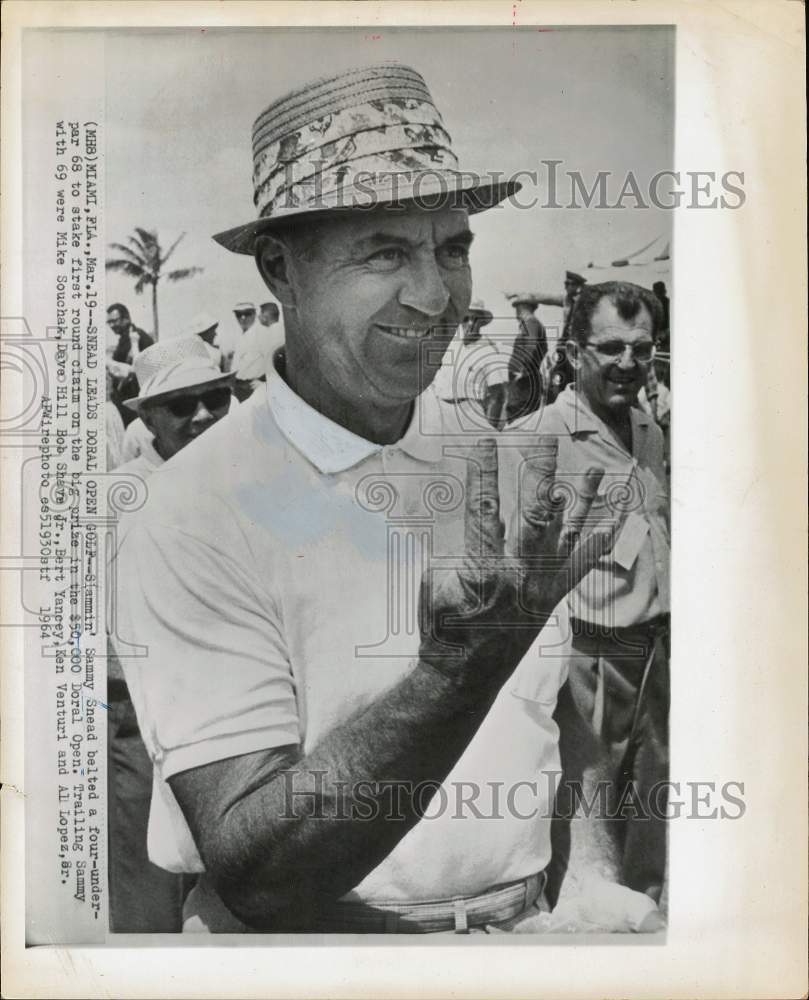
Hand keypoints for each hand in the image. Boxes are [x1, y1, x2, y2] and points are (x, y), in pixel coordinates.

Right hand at [418, 438, 612, 691]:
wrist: (467, 672)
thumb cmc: (442, 627)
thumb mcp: (432, 586)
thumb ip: (447, 550)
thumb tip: (461, 518)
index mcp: (484, 572)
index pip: (484, 512)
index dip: (483, 475)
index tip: (483, 442)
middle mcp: (521, 577)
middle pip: (536, 516)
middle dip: (541, 475)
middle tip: (546, 440)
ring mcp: (543, 587)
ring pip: (567, 536)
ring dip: (583, 501)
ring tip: (597, 469)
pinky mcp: (555, 596)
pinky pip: (581, 567)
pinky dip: (598, 543)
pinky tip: (615, 521)